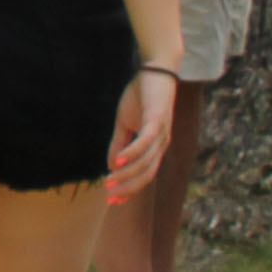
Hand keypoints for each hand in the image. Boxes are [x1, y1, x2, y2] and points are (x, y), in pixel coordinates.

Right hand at [105, 67, 177, 203]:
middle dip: (128, 188)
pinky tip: (117, 161)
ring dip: (127, 174)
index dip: (129, 189)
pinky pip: (145, 142)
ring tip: (110, 181)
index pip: (144, 175)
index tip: (112, 201)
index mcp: (155, 147)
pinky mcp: (157, 121)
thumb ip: (120, 144)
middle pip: (146, 174)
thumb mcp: (125, 123)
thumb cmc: (141, 96)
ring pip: (145, 162)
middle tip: (110, 197)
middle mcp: (162, 145)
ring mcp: (161, 134)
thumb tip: (111, 166)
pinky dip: (131, 153)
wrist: (156, 70)